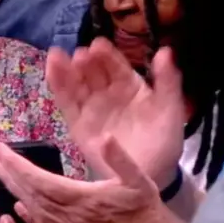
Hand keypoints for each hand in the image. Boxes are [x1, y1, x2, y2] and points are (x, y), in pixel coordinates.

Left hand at [0, 136, 170, 222]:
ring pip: (30, 205)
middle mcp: (67, 216)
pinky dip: (23, 203)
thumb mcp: (138, 177)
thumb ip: (120, 158)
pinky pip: (37, 217)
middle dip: (7, 172)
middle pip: (28, 192)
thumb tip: (106, 136)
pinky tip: (15, 197)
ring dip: (12, 185)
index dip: (16, 165)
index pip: (39, 180)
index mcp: (80, 198)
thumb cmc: (143, 205)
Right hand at [46, 38, 185, 188]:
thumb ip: (168, 81)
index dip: (106, 55)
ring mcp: (91, 107)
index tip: (98, 46)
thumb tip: (166, 50)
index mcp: (129, 85)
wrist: (152, 176)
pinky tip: (52, 69)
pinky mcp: (78, 124)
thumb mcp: (171, 109)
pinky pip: (66, 102)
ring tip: (58, 56)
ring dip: (66, 69)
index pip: (115, 65)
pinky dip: (58, 85)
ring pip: (76, 83)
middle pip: (92, 71)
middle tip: (81, 55)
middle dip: (85, 61)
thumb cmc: (163, 141)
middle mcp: (107, 92)